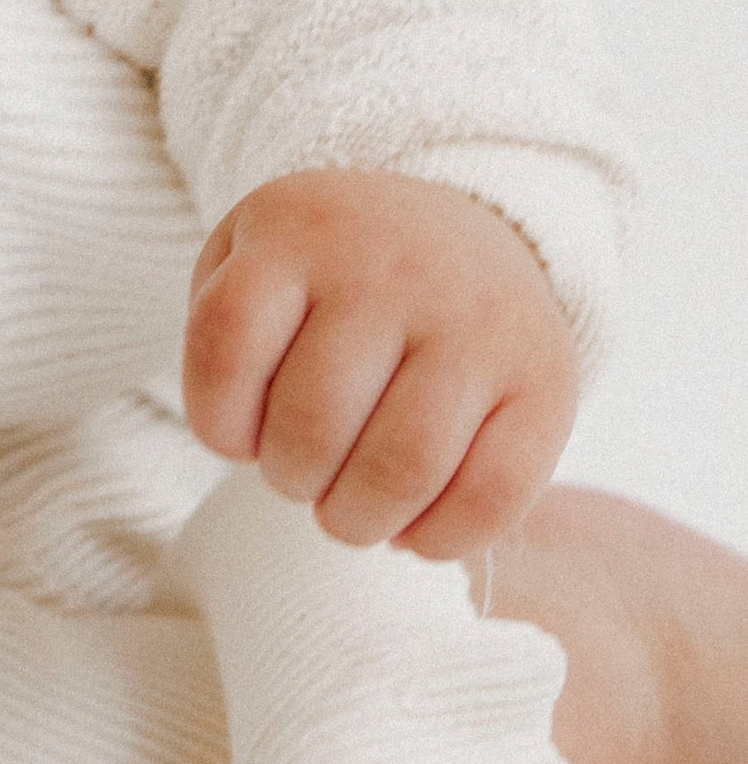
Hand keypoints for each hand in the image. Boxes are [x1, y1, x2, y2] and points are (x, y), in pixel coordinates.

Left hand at [184, 169, 578, 558]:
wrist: (468, 225)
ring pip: (400, 468)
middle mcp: (390, 266)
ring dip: (357, 518)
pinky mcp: (546, 379)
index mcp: (301, 227)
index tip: (237, 436)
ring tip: (350, 508)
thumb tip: (244, 445)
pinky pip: (491, 496)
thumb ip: (225, 331)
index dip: (217, 419)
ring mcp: (475, 321)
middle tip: (302, 476)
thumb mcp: (258, 251)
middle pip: (312, 421)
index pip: (226, 341)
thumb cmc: (338, 268)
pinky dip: (439, 539)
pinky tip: (413, 528)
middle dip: (291, 479)